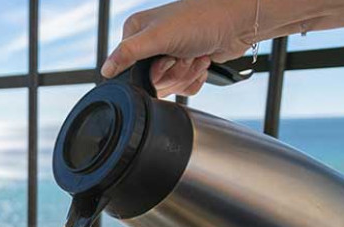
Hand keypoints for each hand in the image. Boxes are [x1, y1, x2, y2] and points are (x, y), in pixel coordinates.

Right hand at [101, 0, 252, 96]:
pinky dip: (195, 80)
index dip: (151, 71)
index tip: (166, 59)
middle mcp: (151, 44)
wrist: (239, 22)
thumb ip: (128, 53)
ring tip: (196, 55)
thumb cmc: (201, 20)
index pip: (129, 70)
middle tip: (184, 55)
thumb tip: (105, 71)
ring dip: (186, 74)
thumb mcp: (159, 36)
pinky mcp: (185, 65)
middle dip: (172, 73)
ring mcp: (169, 56)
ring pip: (168, 86)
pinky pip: (183, 88)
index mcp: (137, 33)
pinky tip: (202, 61)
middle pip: (150, 82)